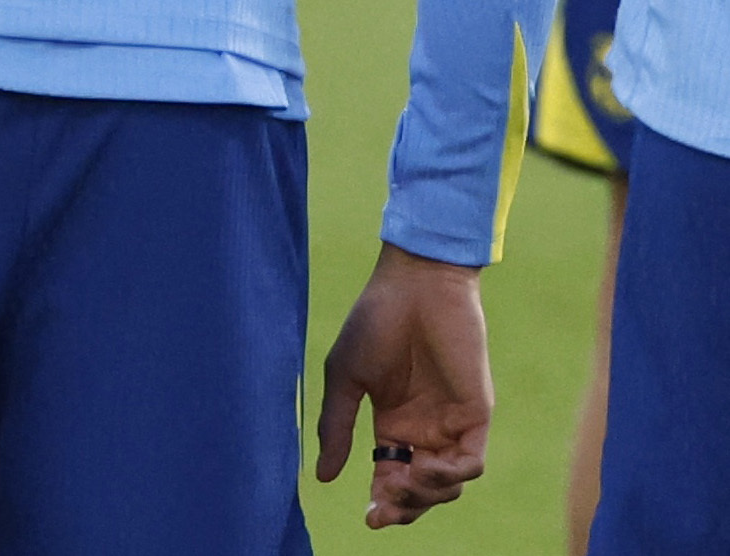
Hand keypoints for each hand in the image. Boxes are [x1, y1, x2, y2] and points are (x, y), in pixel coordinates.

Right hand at [317, 244, 490, 525]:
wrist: (414, 285)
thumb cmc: (374, 322)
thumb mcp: (345, 378)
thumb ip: (338, 427)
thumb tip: (325, 478)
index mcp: (392, 424)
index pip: (390, 477)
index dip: (382, 502)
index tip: (367, 516)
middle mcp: (424, 430)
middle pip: (421, 490)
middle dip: (404, 508)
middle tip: (383, 509)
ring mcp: (451, 424)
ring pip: (449, 485)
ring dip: (426, 496)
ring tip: (404, 482)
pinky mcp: (476, 414)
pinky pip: (472, 462)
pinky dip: (452, 475)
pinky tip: (428, 467)